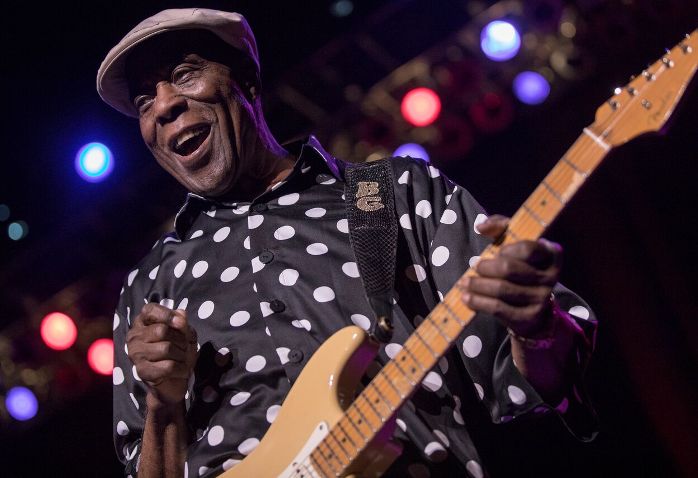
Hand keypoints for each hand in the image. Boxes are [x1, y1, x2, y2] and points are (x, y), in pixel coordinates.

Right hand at [126, 303, 197, 405]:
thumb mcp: (185, 334)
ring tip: (182, 359)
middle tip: (184, 347)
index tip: (181, 323)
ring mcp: (135, 354)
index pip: (150, 310)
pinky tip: (181, 370)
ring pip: (166, 348)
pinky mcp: (141, 371)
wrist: (175, 381)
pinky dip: (181, 369)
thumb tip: (181, 314)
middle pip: (162, 330)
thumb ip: (182, 323)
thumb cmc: (178, 351)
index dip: (168, 315)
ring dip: (182, 355)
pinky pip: (168, 366)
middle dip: (180, 339)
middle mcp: (134, 336)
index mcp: (142, 322)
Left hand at [462, 214, 561, 336]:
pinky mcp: (529, 318)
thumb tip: (481, 227)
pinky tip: (467, 298)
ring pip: (502, 289)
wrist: (533, 308)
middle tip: (474, 267)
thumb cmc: (520, 266)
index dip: (507, 250)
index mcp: (551, 254)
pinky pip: (499, 308)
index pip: (527, 249)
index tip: (497, 252)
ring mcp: (541, 299)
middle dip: (486, 267)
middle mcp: (551, 277)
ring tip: (464, 283)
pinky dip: (478, 302)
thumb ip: (500, 226)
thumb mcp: (514, 242)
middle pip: (510, 269)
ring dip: (477, 285)